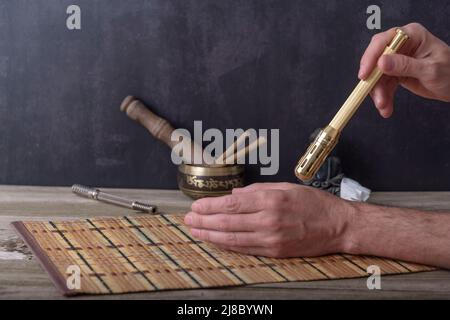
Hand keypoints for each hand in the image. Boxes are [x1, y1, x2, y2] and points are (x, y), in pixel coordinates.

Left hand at [184, 182, 352, 257]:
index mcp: (270, 200)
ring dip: (210, 235)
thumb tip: (234, 194)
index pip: (231, 205)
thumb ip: (256, 190)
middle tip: (188, 220)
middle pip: (227, 222)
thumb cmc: (313, 203)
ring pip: (232, 239)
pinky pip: (245, 249)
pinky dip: (227, 246)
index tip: (196, 207)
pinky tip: (215, 242)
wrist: (337, 226)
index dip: (210, 207)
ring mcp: (271, 239)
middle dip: (204, 221)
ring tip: (195, 231)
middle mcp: (268, 220)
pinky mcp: (275, 252)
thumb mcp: (285, 187)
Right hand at [359, 23, 449, 117]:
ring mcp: (397, 59)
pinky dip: (383, 97)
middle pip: (376, 60)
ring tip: (384, 107)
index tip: (364, 75)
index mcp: (411, 36)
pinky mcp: (396, 73)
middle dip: (374, 81)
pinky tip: (386, 108)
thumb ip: (405, 65)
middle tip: (376, 97)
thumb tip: (381, 63)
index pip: (383, 41)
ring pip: (378, 76)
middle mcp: (401, 45)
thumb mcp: (429, 69)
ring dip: (378, 93)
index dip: (371, 57)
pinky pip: (383, 85)